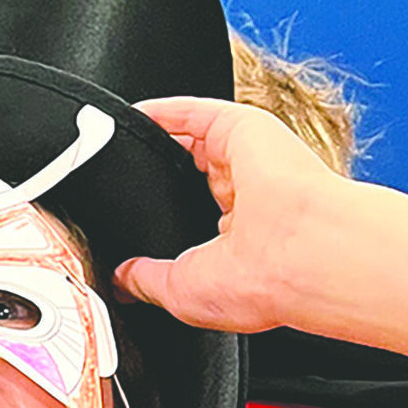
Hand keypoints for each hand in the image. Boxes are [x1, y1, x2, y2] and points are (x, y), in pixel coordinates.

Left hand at [113, 96, 349, 333]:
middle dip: (154, 179)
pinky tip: (132, 115)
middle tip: (111, 184)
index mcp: (241, 239)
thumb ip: (147, 280)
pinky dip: (162, 113)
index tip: (127, 223)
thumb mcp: (183, 294)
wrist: (299, 257)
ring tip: (108, 146)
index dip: (162, 217)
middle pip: (193, 176)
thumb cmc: (261, 285)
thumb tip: (120, 279)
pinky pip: (195, 112)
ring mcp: (247, 160)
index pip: (196, 218)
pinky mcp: (244, 129)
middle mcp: (248, 197)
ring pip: (193, 141)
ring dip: (154, 142)